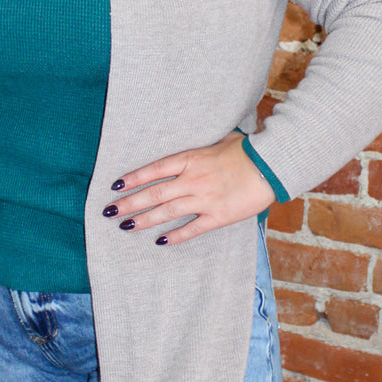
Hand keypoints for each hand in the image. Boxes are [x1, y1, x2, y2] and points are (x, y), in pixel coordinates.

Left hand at [103, 132, 275, 246]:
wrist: (272, 165)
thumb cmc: (249, 150)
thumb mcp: (222, 141)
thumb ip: (204, 149)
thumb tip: (196, 149)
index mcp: (191, 159)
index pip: (154, 170)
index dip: (134, 178)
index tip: (116, 185)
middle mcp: (193, 179)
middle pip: (153, 193)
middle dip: (129, 203)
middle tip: (110, 211)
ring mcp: (204, 199)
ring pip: (166, 212)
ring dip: (144, 220)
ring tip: (125, 226)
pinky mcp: (218, 216)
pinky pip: (192, 228)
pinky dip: (176, 236)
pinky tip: (161, 241)